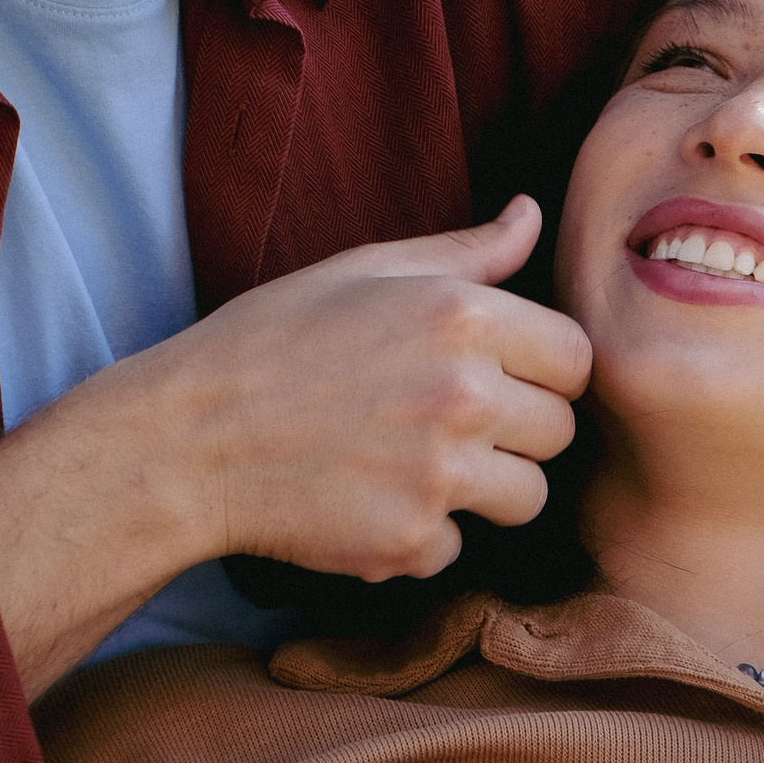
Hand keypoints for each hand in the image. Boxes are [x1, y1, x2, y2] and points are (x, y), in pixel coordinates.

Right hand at [166, 192, 590, 578]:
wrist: (187, 440)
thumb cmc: (269, 343)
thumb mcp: (363, 273)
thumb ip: (465, 252)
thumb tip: (533, 215)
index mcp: (460, 317)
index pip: (577, 357)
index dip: (543, 370)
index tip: (500, 378)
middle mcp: (462, 396)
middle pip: (559, 431)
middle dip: (516, 431)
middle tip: (444, 425)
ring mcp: (438, 476)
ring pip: (527, 497)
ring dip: (485, 490)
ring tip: (415, 466)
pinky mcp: (408, 540)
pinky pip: (456, 548)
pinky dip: (420, 536)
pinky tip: (366, 502)